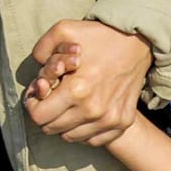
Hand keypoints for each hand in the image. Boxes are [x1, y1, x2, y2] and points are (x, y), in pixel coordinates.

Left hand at [23, 19, 152, 145]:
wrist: (137, 41)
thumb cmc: (98, 36)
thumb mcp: (63, 30)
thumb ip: (40, 50)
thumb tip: (36, 79)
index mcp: (76, 90)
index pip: (39, 117)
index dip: (32, 105)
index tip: (39, 93)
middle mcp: (93, 111)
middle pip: (52, 129)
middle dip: (47, 113)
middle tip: (53, 96)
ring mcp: (109, 119)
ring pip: (71, 137)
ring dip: (64, 123)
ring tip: (69, 103)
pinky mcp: (122, 123)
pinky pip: (93, 141)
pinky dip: (84, 130)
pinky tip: (84, 112)